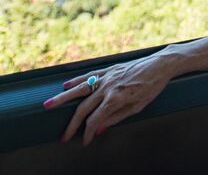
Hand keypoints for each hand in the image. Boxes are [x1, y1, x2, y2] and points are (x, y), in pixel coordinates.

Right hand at [42, 56, 174, 145]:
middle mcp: (108, 87)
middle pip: (83, 108)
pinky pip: (88, 76)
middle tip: (63, 137)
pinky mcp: (108, 69)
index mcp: (116, 99)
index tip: (84, 142)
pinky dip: (75, 81)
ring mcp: (106, 77)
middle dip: (72, 124)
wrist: (160, 65)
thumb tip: (99, 129)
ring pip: (79, 89)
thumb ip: (116, 118)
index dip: (87, 133)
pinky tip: (65, 87)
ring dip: (62, 99)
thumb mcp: (138, 107)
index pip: (95, 120)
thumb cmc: (152, 87)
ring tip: (47, 105)